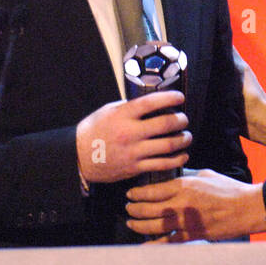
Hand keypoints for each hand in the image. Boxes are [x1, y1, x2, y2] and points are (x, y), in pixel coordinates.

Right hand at [76, 90, 190, 183]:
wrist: (79, 156)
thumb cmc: (94, 130)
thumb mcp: (108, 111)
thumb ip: (129, 107)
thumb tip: (151, 103)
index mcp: (123, 114)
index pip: (152, 102)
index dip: (170, 97)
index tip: (180, 97)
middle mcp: (129, 132)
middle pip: (165, 124)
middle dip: (180, 120)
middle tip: (184, 119)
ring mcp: (133, 151)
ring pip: (168, 145)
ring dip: (182, 140)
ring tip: (186, 136)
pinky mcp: (135, 167)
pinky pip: (162, 164)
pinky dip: (176, 159)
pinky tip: (182, 155)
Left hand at [125, 168, 265, 239]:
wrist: (247, 207)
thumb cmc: (229, 189)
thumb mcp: (206, 175)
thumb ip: (187, 176)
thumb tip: (175, 176)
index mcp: (184, 186)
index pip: (152, 190)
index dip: (137, 194)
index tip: (130, 195)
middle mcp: (181, 204)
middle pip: (149, 208)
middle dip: (134, 209)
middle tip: (128, 208)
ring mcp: (186, 221)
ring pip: (154, 225)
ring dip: (139, 225)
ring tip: (132, 223)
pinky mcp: (193, 234)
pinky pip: (169, 241)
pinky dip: (155, 244)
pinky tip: (144, 244)